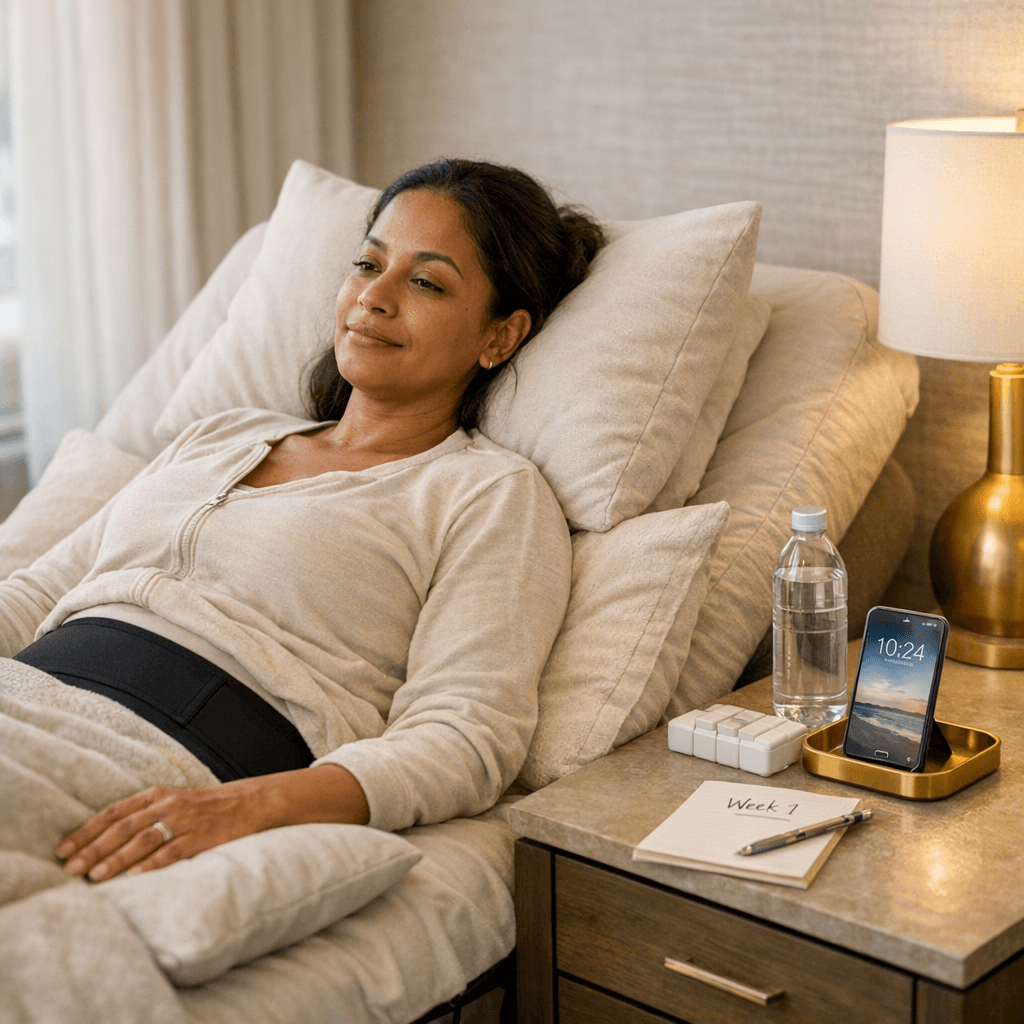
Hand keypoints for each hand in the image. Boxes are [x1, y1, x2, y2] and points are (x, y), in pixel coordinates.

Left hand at [56, 764, 368, 880]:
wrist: (263, 800)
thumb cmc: (217, 806)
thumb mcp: (180, 801)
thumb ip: (151, 813)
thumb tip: (113, 834)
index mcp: (162, 793)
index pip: (116, 811)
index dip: (88, 829)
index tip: (65, 848)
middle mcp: (172, 803)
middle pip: (123, 826)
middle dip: (93, 847)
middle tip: (69, 868)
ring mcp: (189, 819)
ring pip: (143, 839)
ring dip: (114, 859)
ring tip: (93, 877)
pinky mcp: (207, 836)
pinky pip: (175, 851)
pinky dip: (152, 865)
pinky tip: (134, 879)